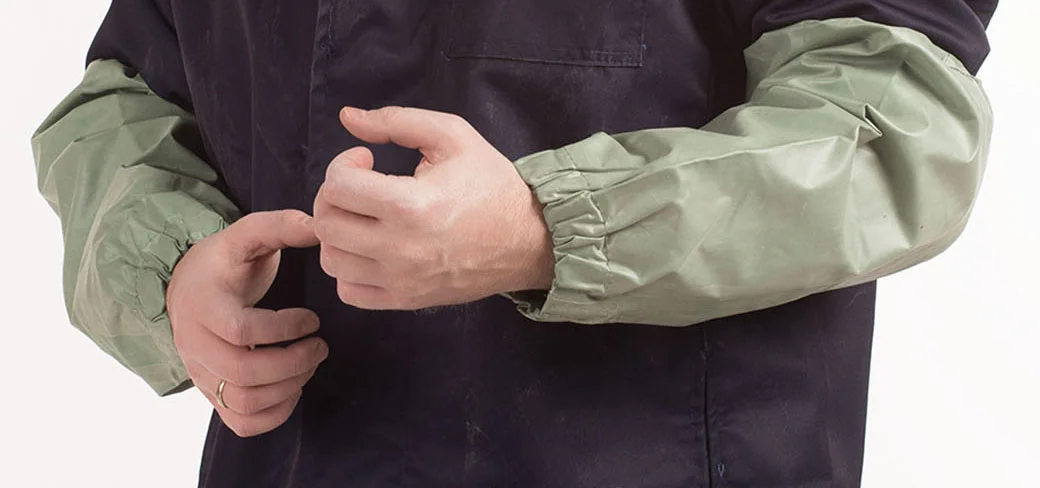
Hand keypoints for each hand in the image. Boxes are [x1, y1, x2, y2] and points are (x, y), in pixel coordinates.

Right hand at [167, 210, 327, 437]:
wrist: (187, 288)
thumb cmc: (224, 263)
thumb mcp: (246, 236)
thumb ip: (280, 226)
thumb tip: (319, 226)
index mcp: (202, 305)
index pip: (242, 330)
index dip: (284, 329)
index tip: (312, 319)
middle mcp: (194, 344)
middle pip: (243, 372)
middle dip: (293, 363)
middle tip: (320, 346)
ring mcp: (200, 374)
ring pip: (243, 401)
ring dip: (288, 387)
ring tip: (310, 362)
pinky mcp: (211, 394)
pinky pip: (240, 422)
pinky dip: (274, 414)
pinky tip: (294, 388)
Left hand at [313, 106, 554, 310]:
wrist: (528, 240)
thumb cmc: (491, 185)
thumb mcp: (452, 136)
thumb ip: (396, 121)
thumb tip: (348, 117)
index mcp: (412, 205)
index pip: (338, 187)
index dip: (343, 164)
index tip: (366, 159)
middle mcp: (401, 248)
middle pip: (328, 224)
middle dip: (334, 196)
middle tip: (359, 186)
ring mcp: (402, 279)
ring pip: (332, 260)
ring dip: (338, 232)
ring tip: (363, 218)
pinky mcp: (406, 299)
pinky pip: (349, 291)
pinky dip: (348, 270)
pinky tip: (369, 249)